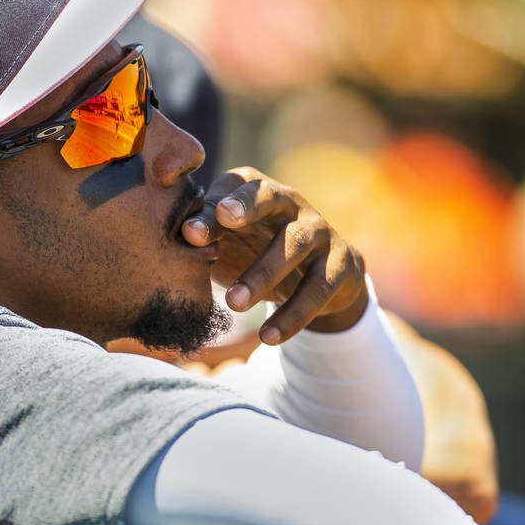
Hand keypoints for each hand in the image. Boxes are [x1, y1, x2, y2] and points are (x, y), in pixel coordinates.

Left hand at [182, 167, 367, 344]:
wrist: (318, 279)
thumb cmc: (256, 251)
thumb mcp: (228, 242)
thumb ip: (207, 235)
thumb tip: (184, 236)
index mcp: (257, 191)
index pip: (234, 188)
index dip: (213, 207)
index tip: (191, 231)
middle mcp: (291, 202)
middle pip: (270, 197)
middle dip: (247, 209)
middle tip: (223, 222)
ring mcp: (319, 230)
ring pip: (294, 244)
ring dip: (262, 274)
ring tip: (233, 304)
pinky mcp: (340, 263)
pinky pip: (317, 288)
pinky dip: (292, 315)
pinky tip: (268, 336)